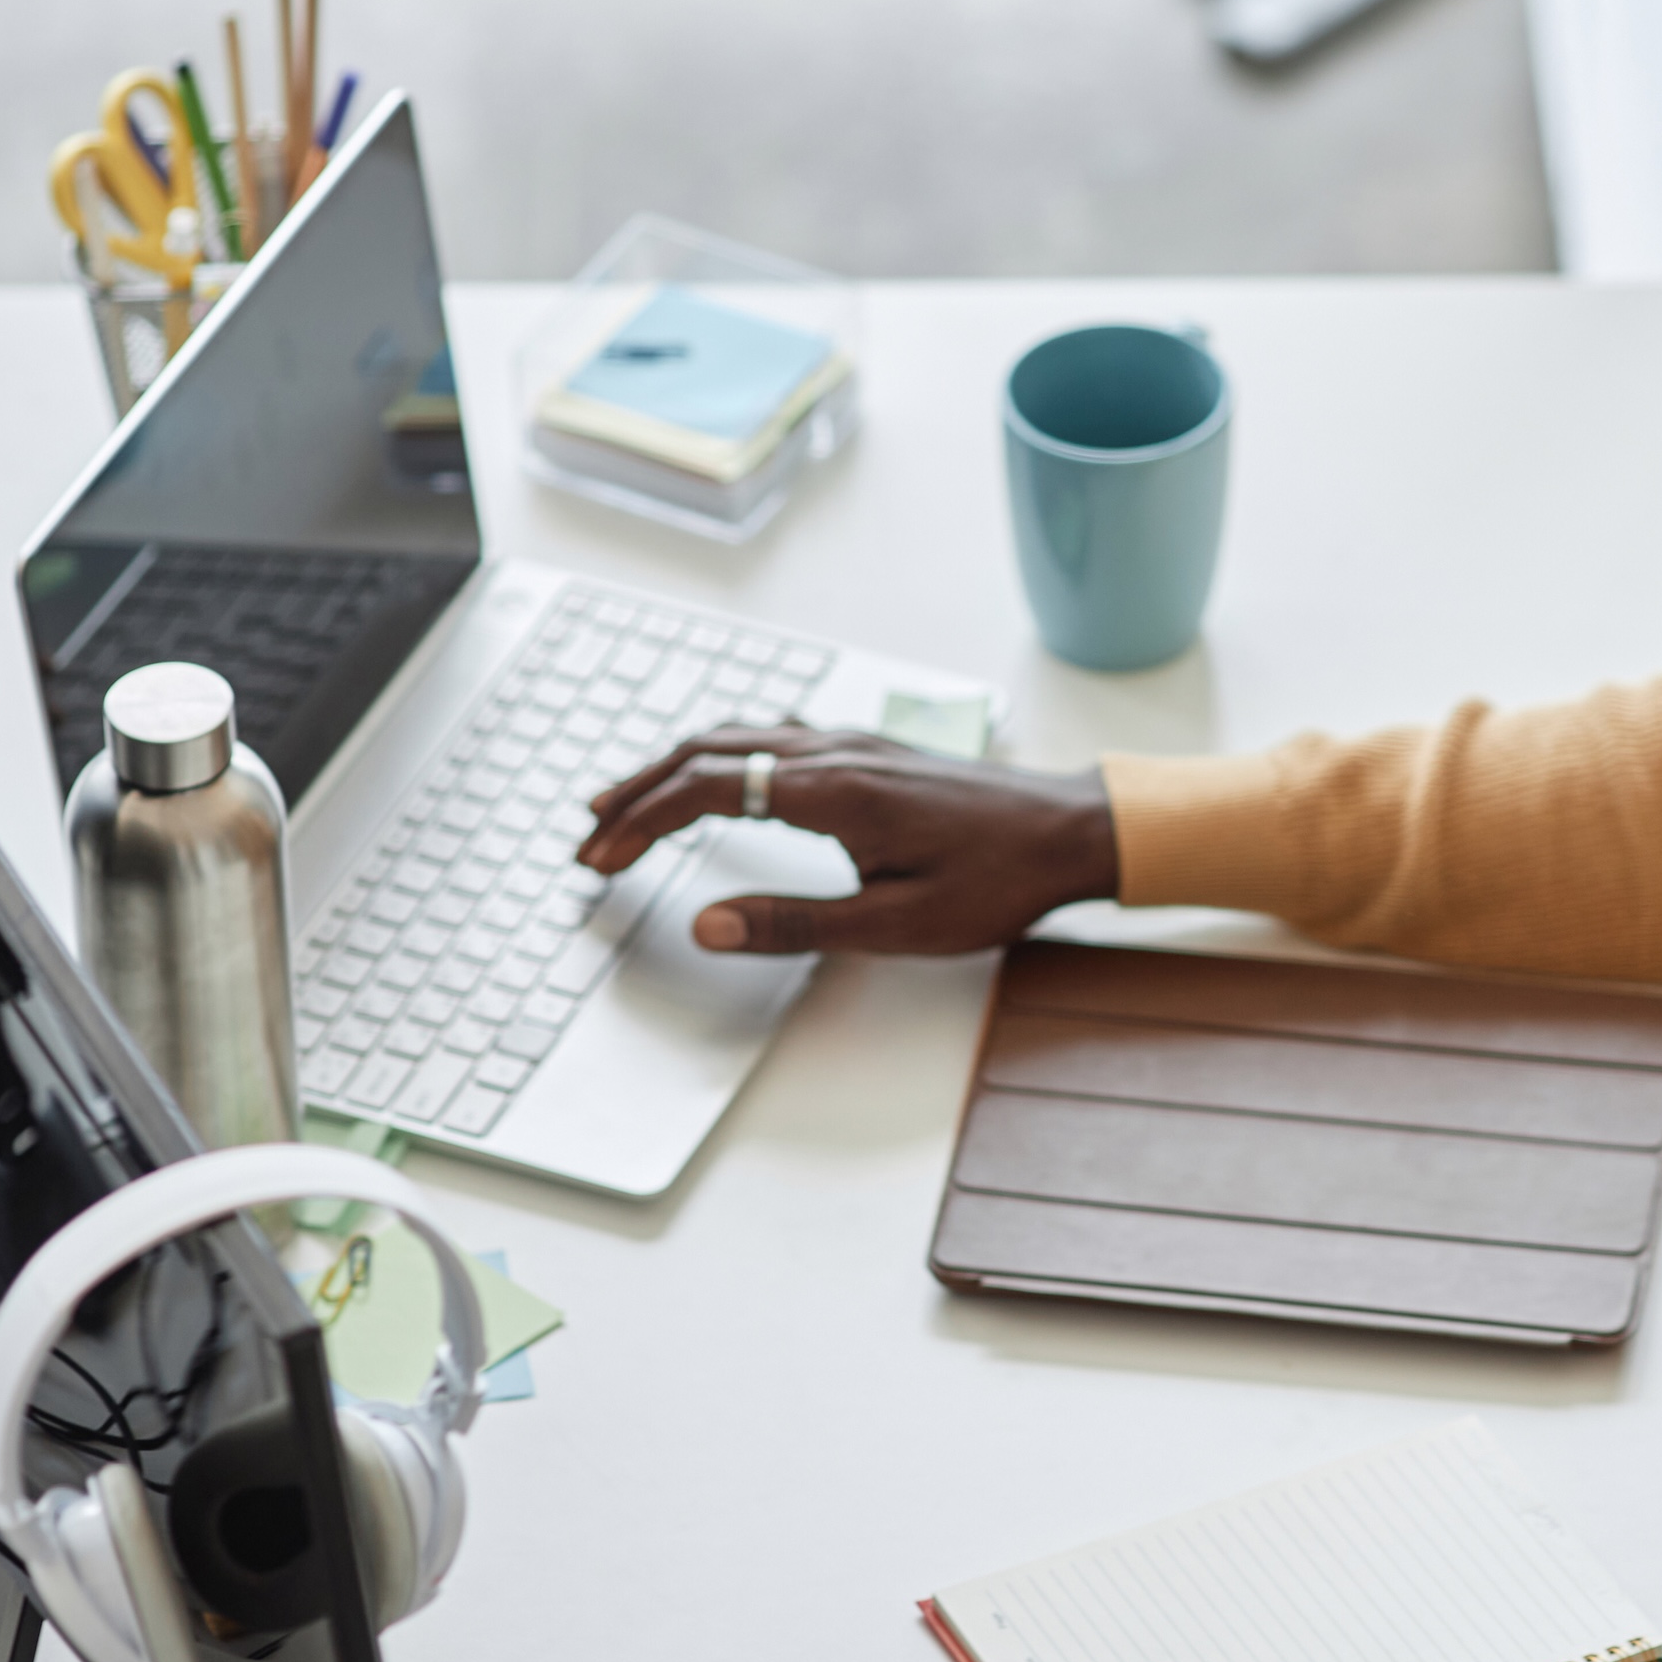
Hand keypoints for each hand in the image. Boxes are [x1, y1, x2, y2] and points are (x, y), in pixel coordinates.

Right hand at [577, 726, 1118, 954]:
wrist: (1072, 832)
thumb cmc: (997, 881)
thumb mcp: (895, 923)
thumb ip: (794, 924)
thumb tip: (706, 926)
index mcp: (833, 791)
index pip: (705, 790)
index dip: (641, 824)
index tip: (599, 859)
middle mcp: (835, 752)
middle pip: (707, 752)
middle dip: (638, 794)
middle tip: (588, 837)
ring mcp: (853, 743)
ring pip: (736, 736)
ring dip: (671, 767)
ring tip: (624, 803)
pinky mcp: (869, 750)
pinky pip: (771, 735)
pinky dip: (719, 755)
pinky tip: (712, 776)